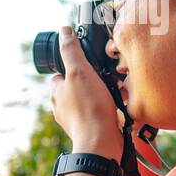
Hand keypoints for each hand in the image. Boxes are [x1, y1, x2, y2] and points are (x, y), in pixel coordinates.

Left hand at [49, 26, 124, 159]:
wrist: (101, 144)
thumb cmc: (89, 108)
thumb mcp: (79, 71)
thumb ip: (71, 51)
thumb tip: (64, 31)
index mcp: (57, 92)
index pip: (62, 72)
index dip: (76, 65)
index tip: (89, 64)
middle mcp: (63, 107)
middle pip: (78, 85)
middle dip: (92, 81)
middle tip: (106, 78)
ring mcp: (76, 120)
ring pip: (89, 99)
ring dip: (102, 95)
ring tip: (116, 93)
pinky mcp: (90, 130)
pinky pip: (99, 113)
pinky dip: (108, 109)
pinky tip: (118, 107)